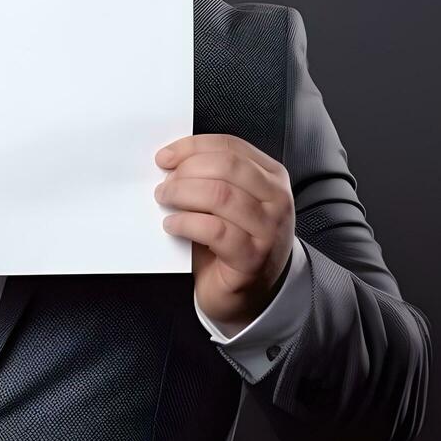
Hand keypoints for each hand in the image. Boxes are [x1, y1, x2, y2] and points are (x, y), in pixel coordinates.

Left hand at [154, 134, 294, 334]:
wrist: (251, 294)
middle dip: (186, 172)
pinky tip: (173, 225)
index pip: (230, 147)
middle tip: (164, 185)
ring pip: (220, 195)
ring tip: (165, 202)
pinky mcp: (252, 258)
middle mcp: (276, 200)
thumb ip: (211, 177)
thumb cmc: (235, 243)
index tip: (165, 157)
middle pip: (226, 167)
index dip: (192, 147)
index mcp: (272, 177)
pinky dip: (186, 223)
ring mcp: (268, 230)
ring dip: (183, 195)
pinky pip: (214, 230)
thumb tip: (171, 161)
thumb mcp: (231, 202)